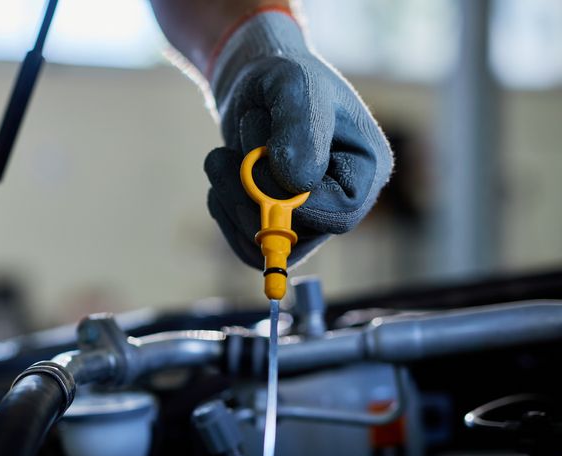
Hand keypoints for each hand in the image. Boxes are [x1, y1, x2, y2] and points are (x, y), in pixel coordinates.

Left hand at [204, 10, 393, 269]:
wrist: (255, 84)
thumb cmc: (284, 77)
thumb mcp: (294, 86)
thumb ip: (301, 127)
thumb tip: (297, 183)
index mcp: (367, 169)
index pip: (341, 214)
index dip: (295, 200)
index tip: (263, 156)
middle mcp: (343, 201)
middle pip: (298, 233)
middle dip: (251, 194)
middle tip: (226, 153)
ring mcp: (309, 218)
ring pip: (265, 243)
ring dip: (231, 199)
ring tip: (222, 156)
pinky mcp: (277, 225)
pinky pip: (245, 245)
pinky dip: (223, 209)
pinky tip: (221, 175)